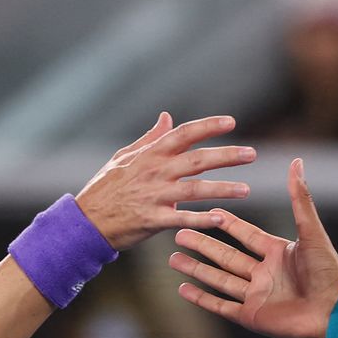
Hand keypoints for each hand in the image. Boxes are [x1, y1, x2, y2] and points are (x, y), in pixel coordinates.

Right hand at [75, 113, 254, 250]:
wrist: (86, 221)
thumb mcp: (123, 156)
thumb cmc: (106, 187)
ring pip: (194, 190)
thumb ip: (150, 138)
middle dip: (226, 155)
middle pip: (196, 160)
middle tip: (251, 154)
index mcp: (150, 154)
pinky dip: (201, 219)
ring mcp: (154, 196)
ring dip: (222, 189)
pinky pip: (182, 219)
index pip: (183, 134)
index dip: (207, 126)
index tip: (231, 122)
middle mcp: (155, 172)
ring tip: (246, 190)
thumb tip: (167, 116)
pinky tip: (221, 219)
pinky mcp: (152, 220)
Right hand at [170, 158, 337, 337]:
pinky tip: (183, 289)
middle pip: (226, 256)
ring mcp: (256, 296)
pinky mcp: (251, 316)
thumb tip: (297, 162)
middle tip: (179, 233)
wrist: (334, 312)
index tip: (208, 210)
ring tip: (173, 258)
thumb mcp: (311, 231)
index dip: (227, 223)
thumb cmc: (328, 271)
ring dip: (196, 269)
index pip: (246, 234)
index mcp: (278, 253)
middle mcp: (264, 274)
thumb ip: (300, 199)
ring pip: (218, 279)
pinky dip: (201, 298)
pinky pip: (221, 306)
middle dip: (202, 245)